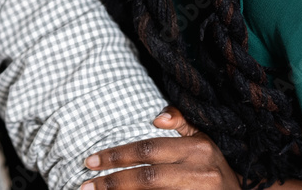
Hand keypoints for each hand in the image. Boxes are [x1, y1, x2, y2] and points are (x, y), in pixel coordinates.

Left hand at [80, 107, 240, 189]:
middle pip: (147, 177)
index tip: (91, 161)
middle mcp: (199, 173)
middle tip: (87, 185)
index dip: (117, 155)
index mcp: (198, 149)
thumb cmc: (214, 170)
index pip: (149, 150)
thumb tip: (156, 118)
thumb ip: (182, 124)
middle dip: (113, 181)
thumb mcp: (204, 141)